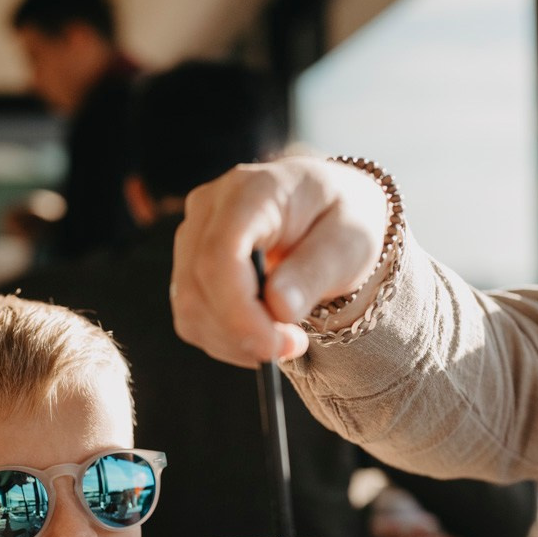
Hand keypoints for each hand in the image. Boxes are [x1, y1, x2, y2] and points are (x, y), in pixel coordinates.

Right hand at [171, 156, 386, 367]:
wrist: (327, 212)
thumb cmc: (342, 220)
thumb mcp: (351, 240)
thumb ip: (316, 270)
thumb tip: (278, 308)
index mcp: (253, 190)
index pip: (221, 252)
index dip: (239, 309)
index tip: (275, 345)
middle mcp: (209, 208)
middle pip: (199, 286)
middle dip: (243, 332)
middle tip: (294, 346)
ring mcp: (191, 237)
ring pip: (190, 308)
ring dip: (234, 341)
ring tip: (282, 338)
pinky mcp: (187, 266)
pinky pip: (191, 318)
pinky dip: (225, 339)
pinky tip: (260, 333)